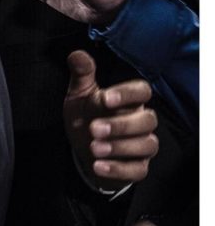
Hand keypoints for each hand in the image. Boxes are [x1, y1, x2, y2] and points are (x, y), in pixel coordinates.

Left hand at [64, 50, 157, 186]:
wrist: (83, 149)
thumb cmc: (86, 116)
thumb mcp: (80, 95)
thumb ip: (81, 76)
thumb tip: (77, 55)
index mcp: (129, 100)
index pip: (142, 91)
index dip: (128, 94)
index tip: (106, 98)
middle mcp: (141, 122)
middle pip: (148, 120)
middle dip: (122, 125)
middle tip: (94, 128)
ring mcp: (142, 145)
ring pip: (147, 145)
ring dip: (120, 147)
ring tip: (94, 148)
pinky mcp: (138, 167)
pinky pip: (138, 170)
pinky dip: (118, 169)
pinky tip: (98, 166)